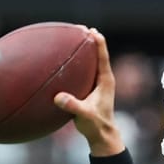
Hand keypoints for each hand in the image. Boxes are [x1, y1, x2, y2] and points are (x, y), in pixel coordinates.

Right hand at [54, 28, 124, 156]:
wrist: (101, 136)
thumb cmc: (96, 126)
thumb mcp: (84, 116)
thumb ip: (73, 106)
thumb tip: (58, 97)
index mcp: (105, 81)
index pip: (102, 56)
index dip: (98, 42)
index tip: (91, 30)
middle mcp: (102, 79)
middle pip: (96, 53)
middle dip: (88, 40)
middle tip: (79, 27)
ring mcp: (96, 83)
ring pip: (89, 61)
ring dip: (82, 50)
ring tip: (70, 37)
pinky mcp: (89, 88)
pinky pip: (81, 71)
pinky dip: (74, 63)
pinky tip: (61, 60)